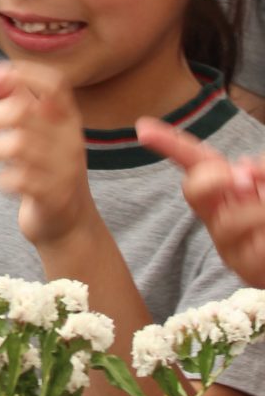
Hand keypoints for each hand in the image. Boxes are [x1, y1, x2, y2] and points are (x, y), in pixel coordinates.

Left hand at [0, 59, 93, 247]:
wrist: (68, 224)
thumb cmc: (44, 167)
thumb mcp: (33, 129)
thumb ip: (8, 96)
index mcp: (67, 117)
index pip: (54, 83)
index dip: (22, 73)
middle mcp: (70, 139)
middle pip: (22, 112)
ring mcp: (65, 168)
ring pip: (17, 145)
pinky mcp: (54, 196)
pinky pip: (19, 179)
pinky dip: (3, 180)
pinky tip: (6, 182)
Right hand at [137, 116, 264, 286]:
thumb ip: (259, 168)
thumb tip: (244, 168)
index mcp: (224, 187)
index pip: (193, 160)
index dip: (169, 142)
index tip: (143, 128)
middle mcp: (218, 212)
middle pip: (193, 190)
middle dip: (213, 180)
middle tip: (246, 180)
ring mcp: (228, 242)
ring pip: (230, 222)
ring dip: (259, 212)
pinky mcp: (243, 268)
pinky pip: (255, 249)